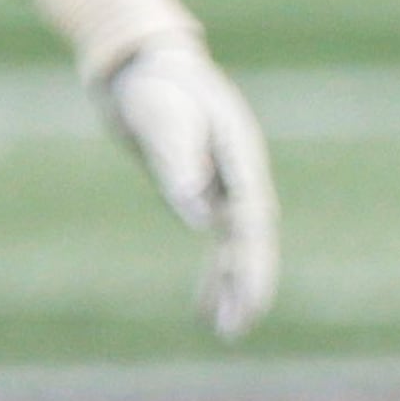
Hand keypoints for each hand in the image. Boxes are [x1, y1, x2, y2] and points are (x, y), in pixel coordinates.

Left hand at [98, 33, 279, 335]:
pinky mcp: (205, 197)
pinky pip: (216, 244)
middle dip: (248, 285)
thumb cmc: (156, 86)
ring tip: (226, 333)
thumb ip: (180, 164)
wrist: (145, 67)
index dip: (254, 261)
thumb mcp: (162, 116)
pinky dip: (211, 276)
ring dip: (232, 288)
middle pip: (251, 240)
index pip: (253, 218)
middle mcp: (239, 178)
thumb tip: (199, 220)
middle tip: (238, 328)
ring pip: (237, 248)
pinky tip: (203, 310)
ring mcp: (225, 190)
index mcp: (240, 156)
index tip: (249, 297)